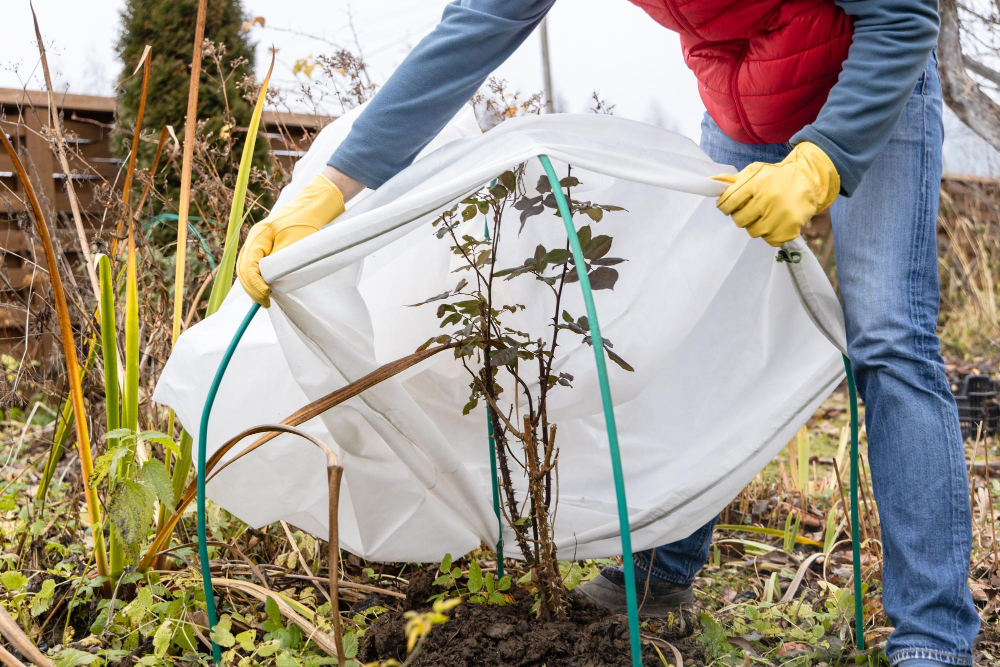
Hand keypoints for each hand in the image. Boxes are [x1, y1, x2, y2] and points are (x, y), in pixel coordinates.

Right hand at [236, 174, 344, 306]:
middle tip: (265, 302)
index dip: (255, 284)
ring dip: (253, 285)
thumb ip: (280, 261)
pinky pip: (255, 266)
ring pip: (247, 268)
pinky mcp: (265, 247)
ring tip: (263, 300)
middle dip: (252, 288)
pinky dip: (257, 279)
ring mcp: (258, 242)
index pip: (248, 265)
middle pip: (244, 268)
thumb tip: (269, 282)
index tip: (266, 296)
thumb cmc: (306, 223)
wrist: (312, 207)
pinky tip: (264, 291)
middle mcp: (254, 239)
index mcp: (259, 236)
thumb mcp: (295, 243)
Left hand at [712, 141, 839, 246]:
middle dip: (740, 215)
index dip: (724, 206)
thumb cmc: (776, 177)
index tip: (728, 206)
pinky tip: (775, 222)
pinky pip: (769, 240)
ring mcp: (781, 215)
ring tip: (764, 215)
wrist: (808, 180)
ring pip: (753, 231)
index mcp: (757, 182)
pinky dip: (769, 234)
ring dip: (755, 225)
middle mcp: (769, 198)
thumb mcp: (755, 171)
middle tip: (749, 210)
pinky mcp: (790, 228)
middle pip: (739, 220)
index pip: (728, 202)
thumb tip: (711, 183)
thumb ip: (733, 180)